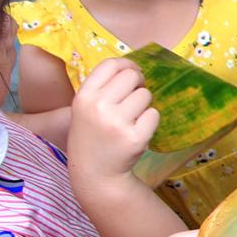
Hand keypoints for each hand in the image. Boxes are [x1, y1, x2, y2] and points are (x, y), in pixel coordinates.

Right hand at [67, 58, 159, 182]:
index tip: (133, 73)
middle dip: (138, 84)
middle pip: (132, 75)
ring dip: (143, 104)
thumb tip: (133, 67)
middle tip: (134, 98)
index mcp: (83, 96)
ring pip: (145, 95)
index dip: (127, 64)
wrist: (96, 173)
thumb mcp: (85, 108)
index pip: (111, 64)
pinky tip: (136, 131)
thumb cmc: (93, 135)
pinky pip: (153, 114)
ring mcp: (117, 123)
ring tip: (131, 119)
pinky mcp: (135, 137)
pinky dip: (149, 121)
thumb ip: (103, 87)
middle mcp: (98, 106)